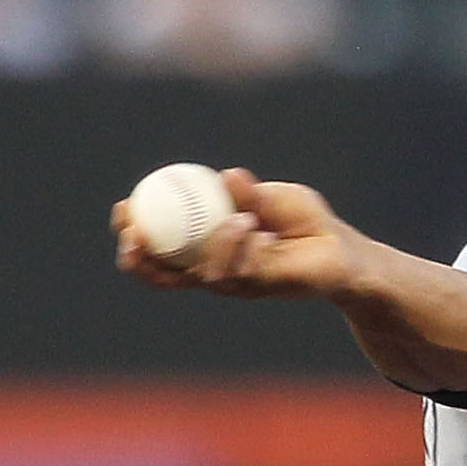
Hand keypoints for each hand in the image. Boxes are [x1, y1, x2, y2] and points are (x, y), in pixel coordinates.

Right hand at [115, 169, 369, 302]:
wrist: (344, 251)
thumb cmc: (303, 221)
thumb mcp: (273, 197)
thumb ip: (249, 192)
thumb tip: (226, 177)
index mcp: (207, 247)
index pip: (160, 248)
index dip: (134, 235)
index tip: (122, 209)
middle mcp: (216, 270)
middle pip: (166, 275)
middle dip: (143, 259)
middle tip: (134, 233)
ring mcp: (239, 283)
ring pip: (208, 275)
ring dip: (214, 245)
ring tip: (237, 218)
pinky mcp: (264, 289)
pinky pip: (245, 273)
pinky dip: (244, 247)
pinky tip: (253, 227)